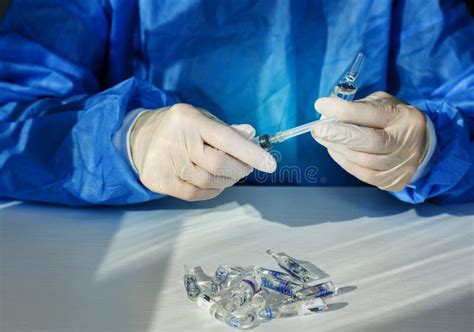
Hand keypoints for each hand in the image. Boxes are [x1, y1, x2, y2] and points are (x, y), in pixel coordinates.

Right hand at [130, 103, 275, 200]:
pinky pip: (194, 194)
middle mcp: (175, 139)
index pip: (226, 138)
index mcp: (190, 119)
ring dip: (227, 180)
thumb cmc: (181, 128)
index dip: (250, 153)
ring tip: (229, 172)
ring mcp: (165, 161)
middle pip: (218, 164)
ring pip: (208, 181)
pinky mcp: (158, 180)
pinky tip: (215, 182)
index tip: (270, 164)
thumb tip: (252, 135)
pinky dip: (212, 190)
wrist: (140, 136)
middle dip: (240, 169)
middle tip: (246, 167)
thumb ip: (227, 130)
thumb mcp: (203, 119)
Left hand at [312, 91, 427, 190]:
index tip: (321, 105)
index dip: (344, 110)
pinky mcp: (392, 181)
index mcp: (405, 118)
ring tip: (322, 137)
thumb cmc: (393, 120)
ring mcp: (401, 165)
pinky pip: (361, 173)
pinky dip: (343, 161)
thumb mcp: (382, 104)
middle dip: (338, 135)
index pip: (372, 114)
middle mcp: (406, 142)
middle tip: (317, 129)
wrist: (419, 145)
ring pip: (362, 160)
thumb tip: (329, 114)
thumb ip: (358, 107)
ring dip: (337, 148)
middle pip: (369, 142)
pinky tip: (335, 150)